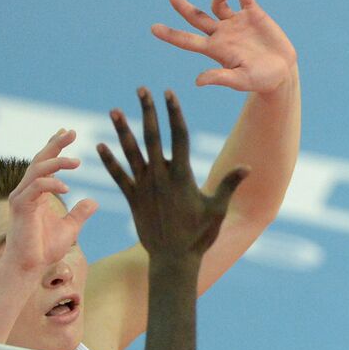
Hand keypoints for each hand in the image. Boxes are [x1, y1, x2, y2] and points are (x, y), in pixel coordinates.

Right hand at [2, 129, 97, 273]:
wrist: (28, 268)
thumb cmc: (44, 250)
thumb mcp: (70, 228)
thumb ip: (79, 213)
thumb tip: (93, 201)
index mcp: (36, 193)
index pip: (44, 164)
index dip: (54, 147)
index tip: (67, 132)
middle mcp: (25, 192)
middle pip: (39, 160)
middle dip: (55, 144)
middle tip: (72, 132)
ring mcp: (21, 198)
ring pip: (37, 170)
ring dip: (57, 162)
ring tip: (78, 162)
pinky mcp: (20, 208)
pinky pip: (36, 188)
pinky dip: (51, 184)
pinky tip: (67, 188)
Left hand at [97, 87, 248, 258]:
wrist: (174, 259)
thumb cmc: (200, 235)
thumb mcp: (218, 208)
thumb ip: (230, 185)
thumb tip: (248, 167)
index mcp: (182, 175)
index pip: (177, 136)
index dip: (173, 112)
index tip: (169, 93)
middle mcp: (160, 177)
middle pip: (152, 136)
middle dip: (147, 111)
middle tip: (141, 89)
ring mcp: (144, 188)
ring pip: (131, 152)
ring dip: (122, 130)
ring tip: (114, 110)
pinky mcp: (132, 199)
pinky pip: (118, 176)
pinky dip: (109, 160)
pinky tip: (100, 145)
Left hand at [151, 0, 296, 92]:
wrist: (282, 71)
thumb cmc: (260, 80)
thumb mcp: (241, 80)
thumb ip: (221, 78)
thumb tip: (198, 81)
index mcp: (215, 49)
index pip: (187, 41)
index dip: (171, 34)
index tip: (154, 28)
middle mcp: (221, 33)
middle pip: (197, 17)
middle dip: (183, 7)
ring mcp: (236, 21)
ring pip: (219, 4)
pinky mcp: (253, 13)